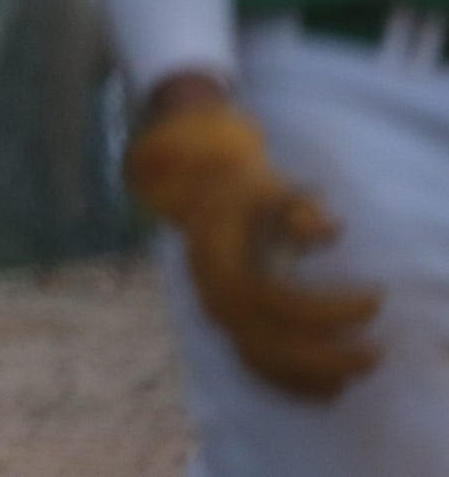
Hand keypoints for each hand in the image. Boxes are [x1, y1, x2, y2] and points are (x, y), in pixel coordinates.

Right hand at [125, 97, 381, 399]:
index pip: (278, 301)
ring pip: (263, 363)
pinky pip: (257, 367)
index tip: (375, 297)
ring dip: (310, 377)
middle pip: (270, 344)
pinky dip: (291, 384)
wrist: (201, 195)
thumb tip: (326, 232)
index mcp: (219, 264)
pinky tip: (329, 389)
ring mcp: (217, 317)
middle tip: (374, 351)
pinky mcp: (228, 327)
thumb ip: (297, 206)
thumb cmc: (244, 190)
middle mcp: (214, 298)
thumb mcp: (270, 186)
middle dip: (326, 356)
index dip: (330, 308)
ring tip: (354, 377)